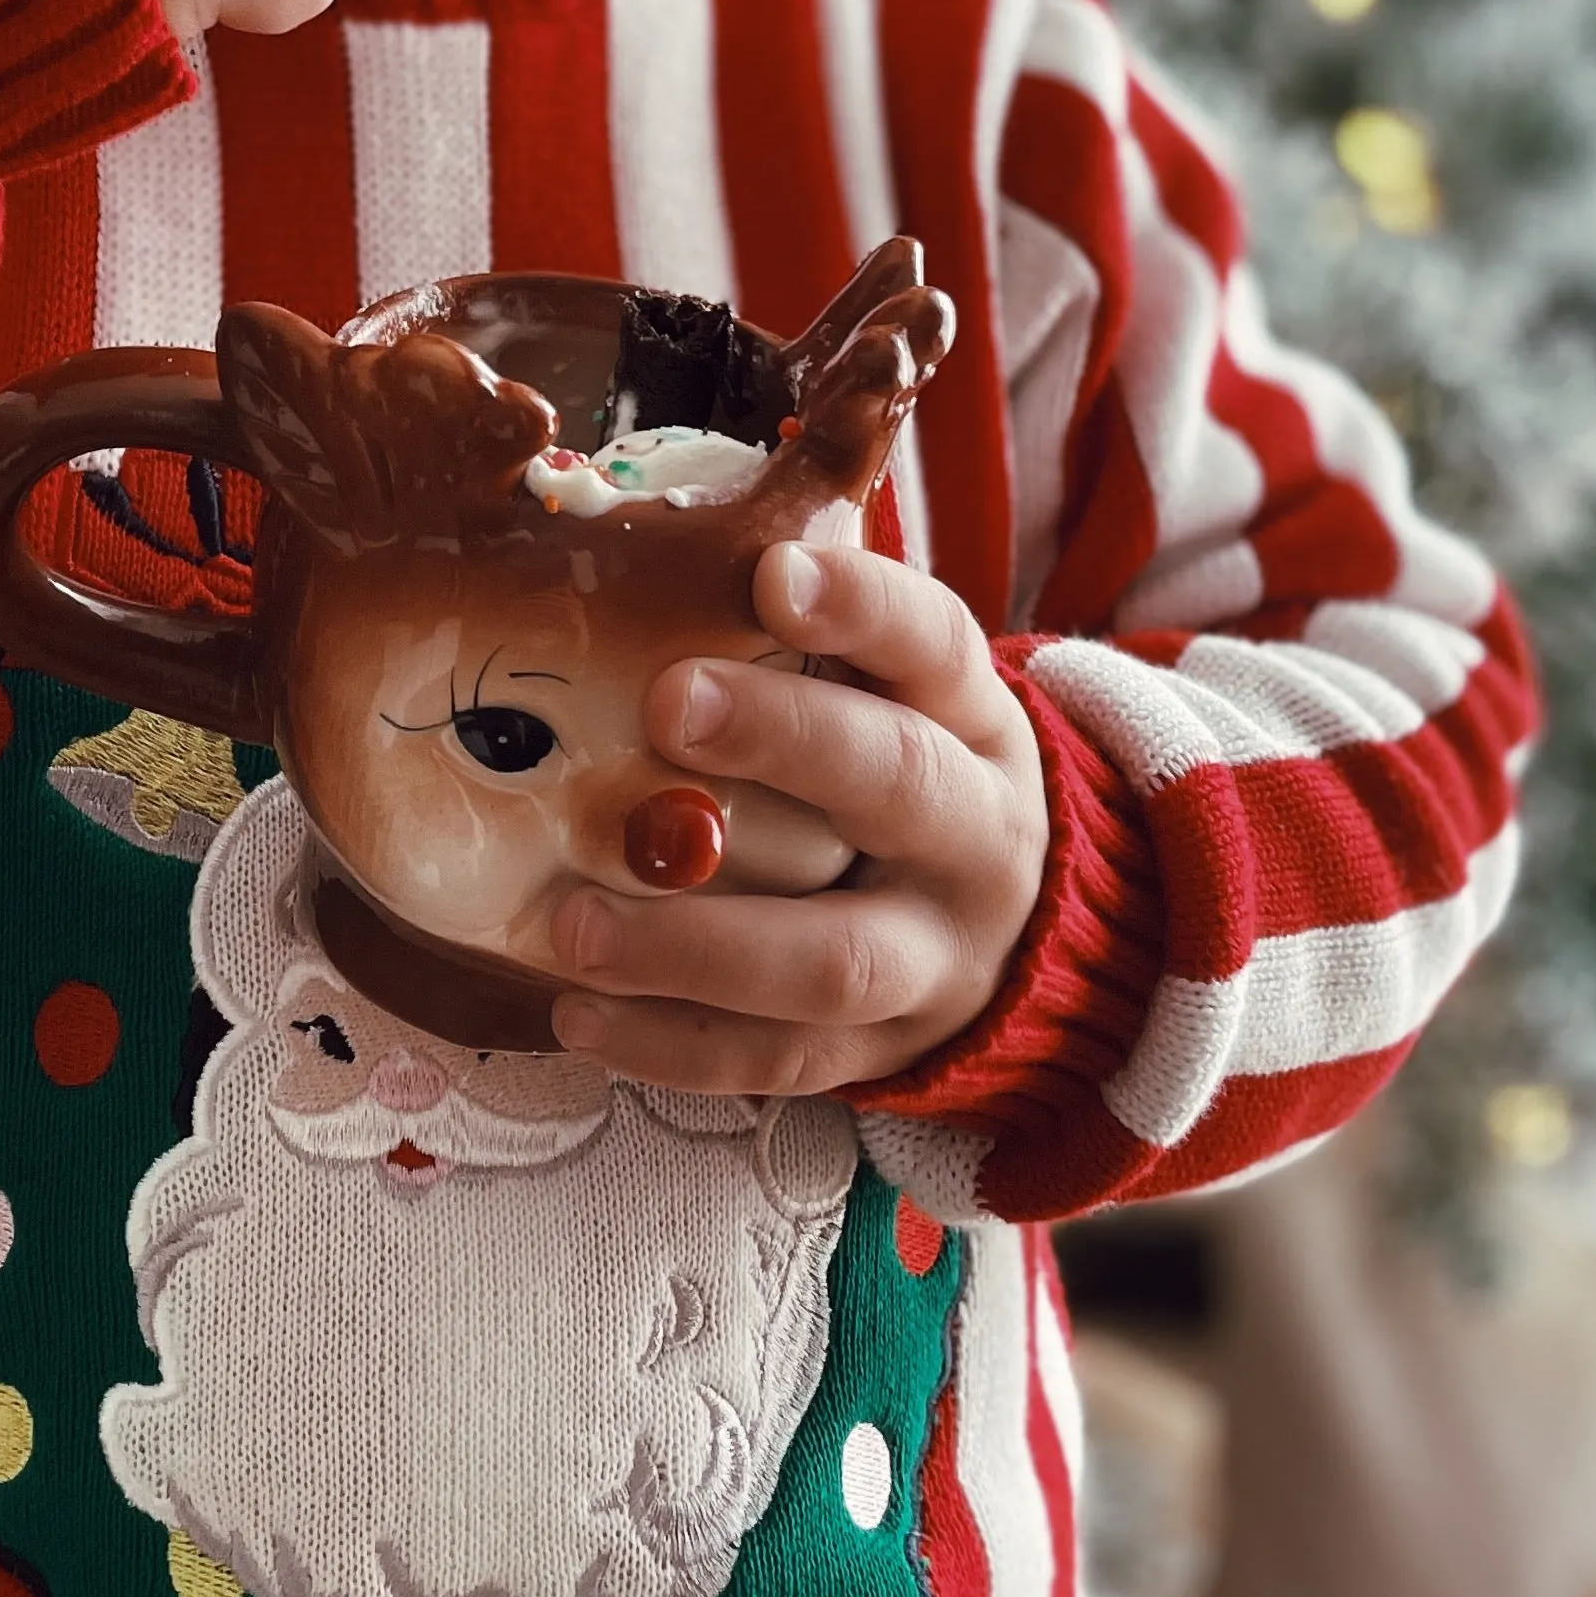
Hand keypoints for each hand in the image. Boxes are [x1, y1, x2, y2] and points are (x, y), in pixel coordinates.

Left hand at [548, 541, 1047, 1096]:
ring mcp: (937, 957)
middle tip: (666, 702)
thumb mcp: (895, 695)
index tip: (771, 571)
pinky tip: (578, 1014)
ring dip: (695, 942)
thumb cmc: (900, 769)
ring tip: (572, 921)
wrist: (1023, 933)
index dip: (859, 607)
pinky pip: (782, 1062)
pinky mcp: (884, 1053)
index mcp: (971, 718)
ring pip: (834, 959)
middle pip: (898, 785)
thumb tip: (639, 535)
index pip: (932, 644)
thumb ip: (809, 633)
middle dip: (784, 741)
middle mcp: (974, 836)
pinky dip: (675, 1045)